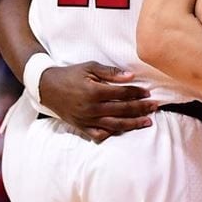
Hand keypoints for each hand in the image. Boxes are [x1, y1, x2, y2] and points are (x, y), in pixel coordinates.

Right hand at [39, 62, 156, 142]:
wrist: (47, 87)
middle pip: (122, 110)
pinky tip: (123, 131)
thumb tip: (130, 76)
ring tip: (148, 122)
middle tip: (154, 107)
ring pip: (115, 124)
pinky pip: (99, 134)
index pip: (122, 93)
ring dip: (133, 123)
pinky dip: (112, 134)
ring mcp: (86, 119)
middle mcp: (91, 108)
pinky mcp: (81, 127)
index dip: (137, 93)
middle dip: (141, 108)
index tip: (148, 93)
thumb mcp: (89, 67)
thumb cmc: (70, 74)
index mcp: (94, 91)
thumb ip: (110, 72)